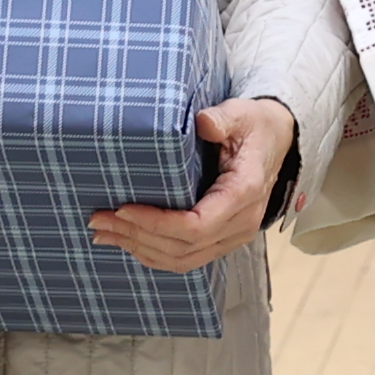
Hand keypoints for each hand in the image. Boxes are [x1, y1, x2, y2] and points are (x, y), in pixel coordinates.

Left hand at [93, 97, 297, 273]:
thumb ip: (222, 118)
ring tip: (104, 234)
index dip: (157, 223)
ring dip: (141, 249)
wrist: (276, 142)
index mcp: (243, 193)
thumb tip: (204, 122)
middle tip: (98, 220)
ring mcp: (233, 236)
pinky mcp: (222, 239)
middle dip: (137, 236)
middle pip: (183, 247)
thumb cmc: (254, 126)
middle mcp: (241, 223)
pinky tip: (128, 242)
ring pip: (183, 260)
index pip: (197, 225)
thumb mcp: (241, 114)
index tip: (124, 209)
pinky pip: (187, 258)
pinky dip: (154, 254)